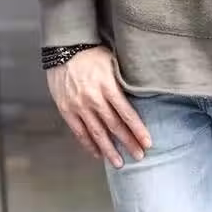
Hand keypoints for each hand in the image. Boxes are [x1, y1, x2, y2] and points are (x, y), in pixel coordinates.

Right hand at [46, 45, 151, 168]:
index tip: (147, 142)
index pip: (126, 113)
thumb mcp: (112, 62)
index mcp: (108, 86)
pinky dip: (89, 144)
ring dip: (109, 150)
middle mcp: (94, 98)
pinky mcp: (66, 109)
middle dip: (128, 143)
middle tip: (139, 156)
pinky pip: (79, 131)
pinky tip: (97, 153)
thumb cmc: (92, 53)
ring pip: (97, 133)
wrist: (64, 48)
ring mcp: (79, 106)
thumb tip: (139, 94)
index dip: (138, 130)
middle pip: (114, 126)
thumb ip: (122, 81)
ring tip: (119, 163)